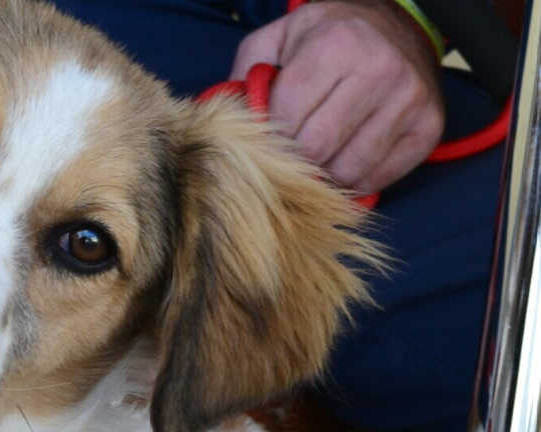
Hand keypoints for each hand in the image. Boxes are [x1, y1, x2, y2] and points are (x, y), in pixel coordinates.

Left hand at [231, 0, 444, 192]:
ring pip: (348, 170)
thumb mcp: (278, 40)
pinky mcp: (428, 126)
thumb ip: (245, 75)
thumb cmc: (326, 38)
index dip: (268, 139)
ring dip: (324, 175)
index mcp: (336, 45)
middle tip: (288, 156)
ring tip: (316, 159)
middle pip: (317, 149)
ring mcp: (409, 100)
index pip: (287, 119)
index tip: (265, 141)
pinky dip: (356, 180)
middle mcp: (379, 70)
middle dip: (294, 161)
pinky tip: (344, 161)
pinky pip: (380, 177)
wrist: (395, 25)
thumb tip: (228, 124)